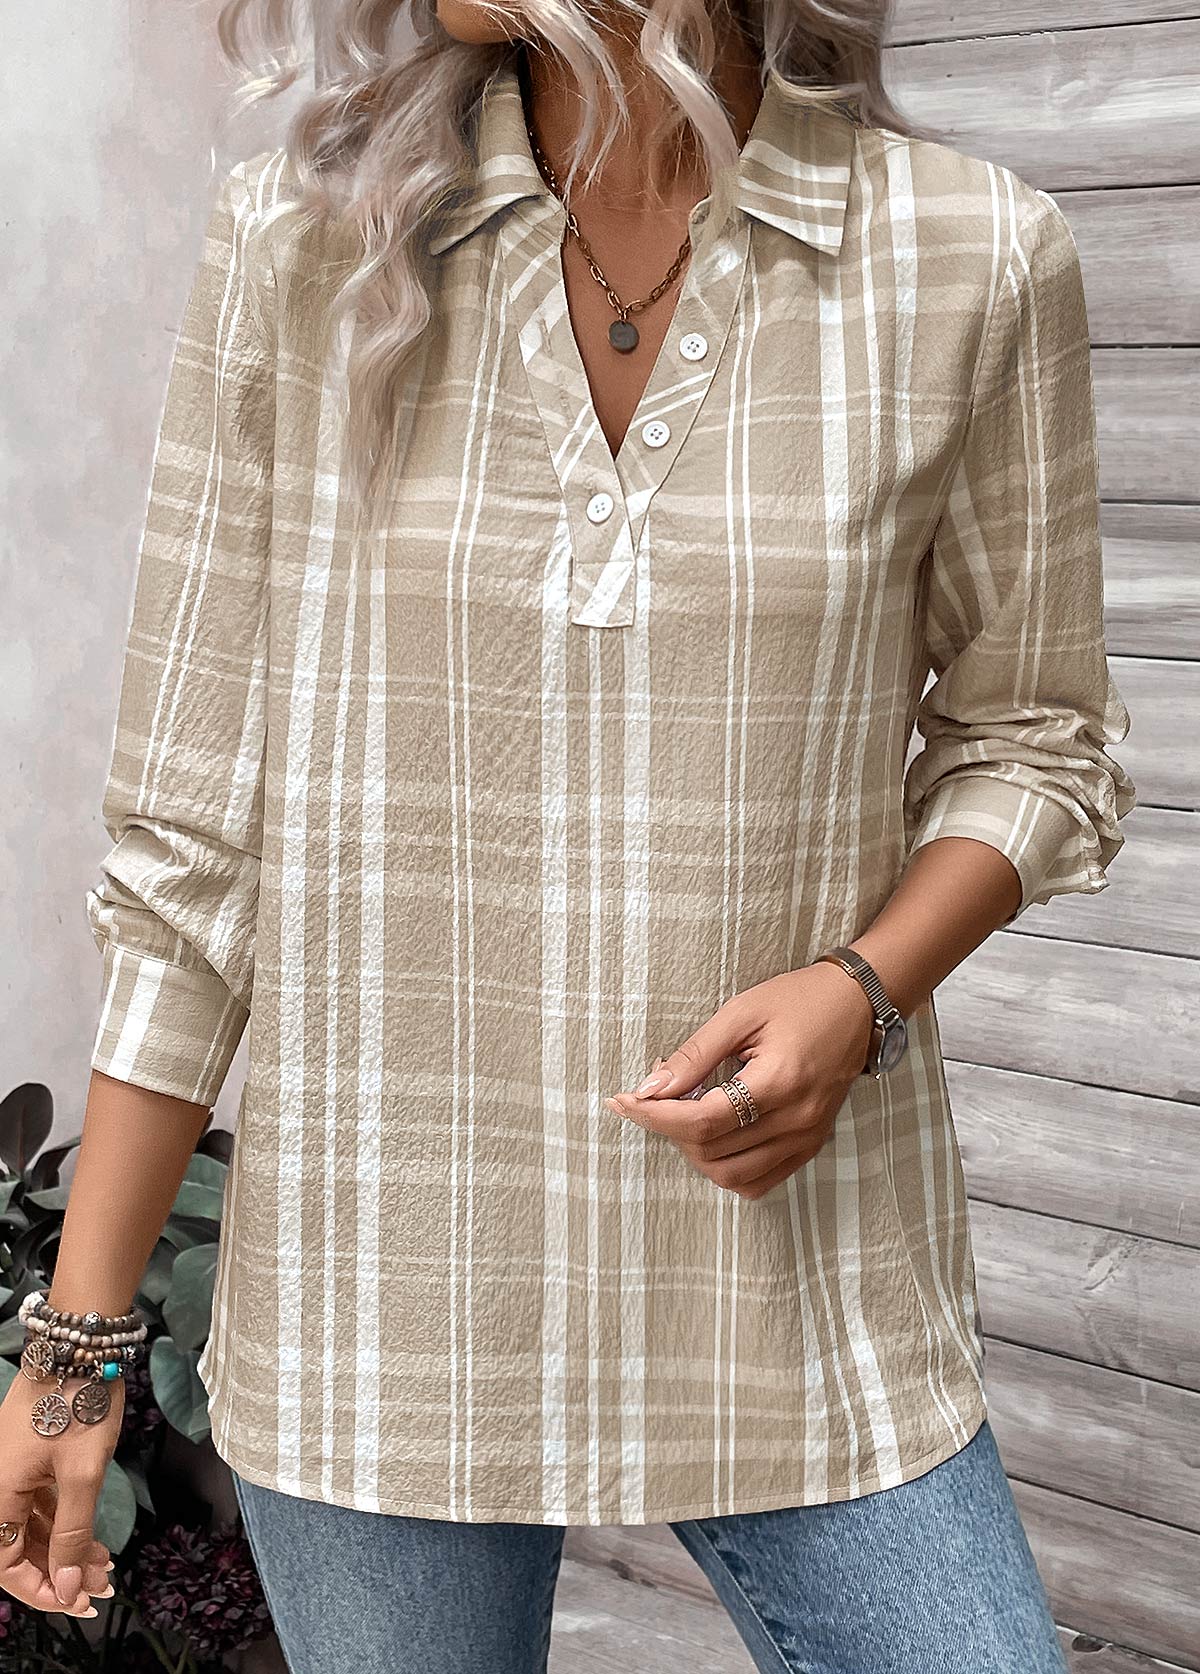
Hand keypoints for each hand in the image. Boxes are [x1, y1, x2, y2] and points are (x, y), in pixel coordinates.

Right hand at [0, 1367, 121, 1616]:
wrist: (82, 1344)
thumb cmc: (79, 1403)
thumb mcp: (83, 1473)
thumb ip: (72, 1533)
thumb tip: (66, 1587)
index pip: (6, 1565)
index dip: (41, 1591)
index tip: (77, 1603)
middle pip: (21, 1547)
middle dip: (60, 1571)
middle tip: (100, 1587)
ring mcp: (16, 1469)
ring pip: (35, 1525)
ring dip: (66, 1549)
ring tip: (104, 1566)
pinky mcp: (34, 1455)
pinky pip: (43, 1502)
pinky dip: (67, 1521)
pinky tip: (94, 1538)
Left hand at [606, 962, 875, 1199]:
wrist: (857, 1006)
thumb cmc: (800, 1000)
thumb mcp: (741, 1012)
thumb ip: (695, 1054)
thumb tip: (650, 1088)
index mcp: (780, 1082)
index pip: (702, 1121)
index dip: (655, 1116)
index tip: (623, 1102)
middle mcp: (797, 1121)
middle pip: (712, 1152)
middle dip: (670, 1129)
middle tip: (656, 1096)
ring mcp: (806, 1139)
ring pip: (731, 1176)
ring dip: (695, 1152)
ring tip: (685, 1114)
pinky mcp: (810, 1146)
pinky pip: (758, 1181)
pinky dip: (726, 1168)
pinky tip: (714, 1136)